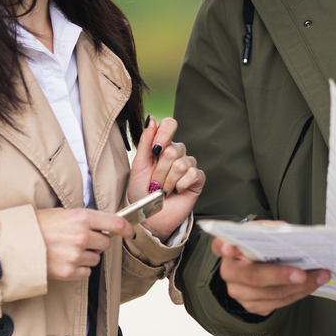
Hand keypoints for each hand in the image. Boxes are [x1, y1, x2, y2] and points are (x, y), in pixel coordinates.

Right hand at [35, 207, 133, 280]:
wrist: (15, 244)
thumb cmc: (37, 226)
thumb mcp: (63, 213)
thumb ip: (85, 219)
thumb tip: (103, 225)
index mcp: (82, 217)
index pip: (115, 223)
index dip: (127, 229)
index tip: (131, 233)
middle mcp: (82, 236)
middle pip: (105, 243)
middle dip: (96, 243)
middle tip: (79, 240)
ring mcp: (76, 255)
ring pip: (96, 259)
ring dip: (86, 256)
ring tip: (67, 250)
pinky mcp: (69, 271)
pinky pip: (86, 272)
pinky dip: (79, 269)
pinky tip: (65, 261)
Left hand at [127, 115, 204, 239]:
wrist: (148, 216)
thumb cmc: (141, 191)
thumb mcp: (138, 165)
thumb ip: (145, 141)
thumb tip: (151, 119)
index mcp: (162, 146)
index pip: (169, 125)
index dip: (164, 135)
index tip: (155, 150)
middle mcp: (177, 153)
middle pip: (173, 150)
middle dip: (160, 170)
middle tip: (155, 182)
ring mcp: (188, 166)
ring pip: (182, 164)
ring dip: (168, 181)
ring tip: (163, 189)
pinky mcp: (197, 179)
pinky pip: (193, 174)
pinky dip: (181, 185)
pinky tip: (177, 191)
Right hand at [213, 226, 329, 315]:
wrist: (253, 265)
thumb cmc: (257, 244)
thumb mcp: (260, 231)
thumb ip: (269, 230)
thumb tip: (287, 233)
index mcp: (227, 248)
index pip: (220, 247)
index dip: (225, 247)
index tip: (230, 246)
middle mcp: (230, 272)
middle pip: (254, 276)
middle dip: (281, 276)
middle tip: (302, 273)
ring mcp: (239, 293)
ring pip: (271, 294)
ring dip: (299, 287)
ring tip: (320, 276)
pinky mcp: (253, 306)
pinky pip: (278, 303)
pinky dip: (298, 293)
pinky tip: (312, 284)